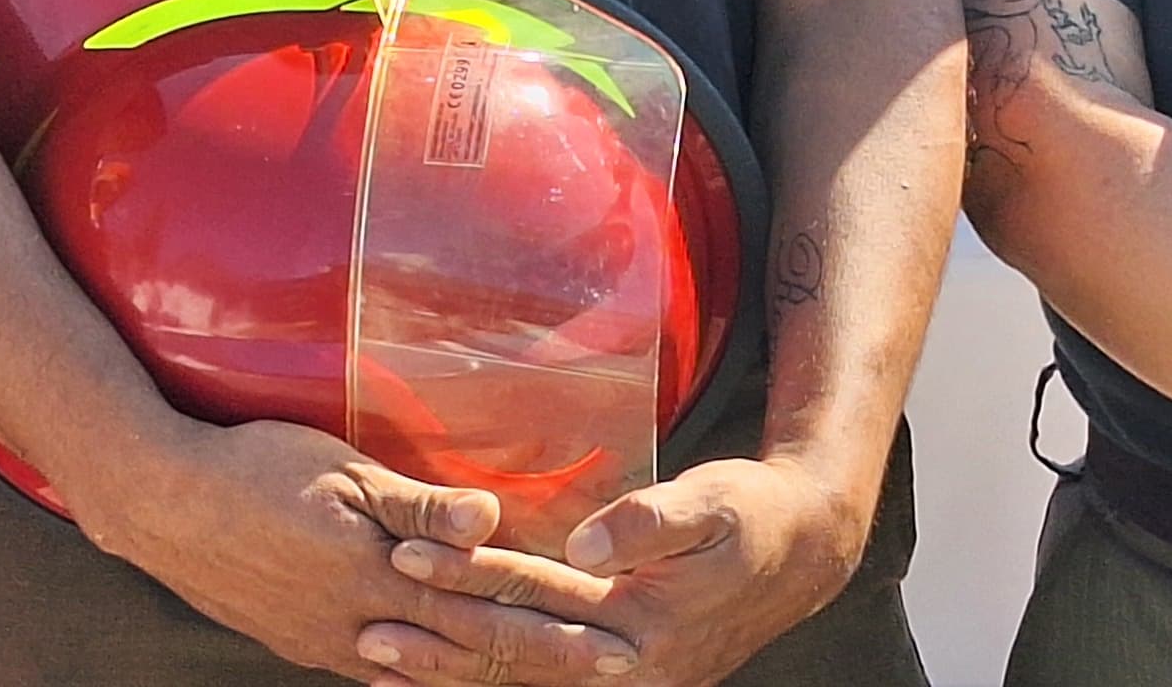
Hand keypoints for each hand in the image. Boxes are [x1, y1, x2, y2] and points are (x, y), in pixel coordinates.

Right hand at [78, 417, 640, 684]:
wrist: (161, 503)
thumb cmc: (253, 467)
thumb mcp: (340, 468)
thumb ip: (417, 503)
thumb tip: (491, 520)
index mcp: (384, 577)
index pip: (492, 607)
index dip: (558, 624)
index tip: (618, 636)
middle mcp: (367, 624)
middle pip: (475, 652)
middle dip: (549, 661)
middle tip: (616, 668)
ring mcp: (333, 643)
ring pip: (432, 672)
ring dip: (493, 675)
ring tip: (545, 678)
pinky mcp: (303, 645)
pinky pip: (383, 672)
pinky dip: (428, 679)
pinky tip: (447, 681)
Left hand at [387, 456, 864, 686]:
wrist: (803, 554)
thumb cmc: (752, 514)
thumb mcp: (713, 502)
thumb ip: (650, 522)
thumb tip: (587, 546)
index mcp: (647, 624)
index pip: (540, 599)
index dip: (471, 576)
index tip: (407, 553)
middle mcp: (631, 668)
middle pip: (518, 653)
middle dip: (440, 638)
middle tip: (369, 626)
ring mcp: (625, 680)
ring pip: (522, 678)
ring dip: (450, 670)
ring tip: (379, 659)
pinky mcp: (618, 675)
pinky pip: (540, 680)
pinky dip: (484, 677)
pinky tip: (434, 673)